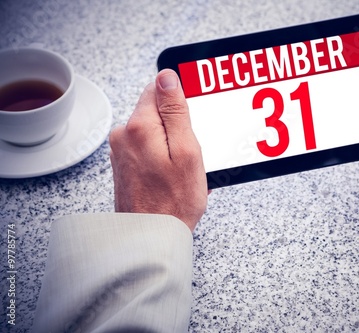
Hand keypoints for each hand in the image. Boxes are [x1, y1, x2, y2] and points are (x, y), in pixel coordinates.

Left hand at [109, 69, 207, 231]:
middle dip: (179, 127)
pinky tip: (174, 177)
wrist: (151, 237)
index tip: (192, 121)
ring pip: (155, 132)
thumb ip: (175, 110)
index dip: (181, 102)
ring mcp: (122, 151)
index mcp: (140, 126)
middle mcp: (124, 135)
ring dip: (173, 145)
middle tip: (192, 153)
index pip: (159, 88)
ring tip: (184, 170)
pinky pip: (149, 149)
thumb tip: (166, 77)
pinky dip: (164, 158)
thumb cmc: (173, 201)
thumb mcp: (186, 150)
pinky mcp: (125, 165)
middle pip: (157, 111)